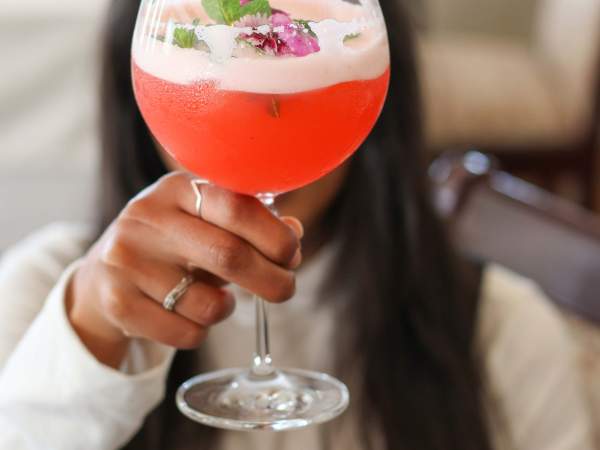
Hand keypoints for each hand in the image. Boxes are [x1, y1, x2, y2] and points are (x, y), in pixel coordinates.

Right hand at [66, 172, 302, 367]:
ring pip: (208, 304)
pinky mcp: (118, 302)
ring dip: (227, 309)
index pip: (237, 206)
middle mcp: (147, 217)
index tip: (291, 255)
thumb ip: (251, 223)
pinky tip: (187, 314)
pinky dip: (201, 331)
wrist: (104, 273)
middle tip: (285, 289)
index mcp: (177, 188)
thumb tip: (294, 232)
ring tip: (217, 299)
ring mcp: (127, 260)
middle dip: (272, 280)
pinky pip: (186, 333)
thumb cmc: (174, 243)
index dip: (275, 236)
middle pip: (229, 255)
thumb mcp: (205, 220)